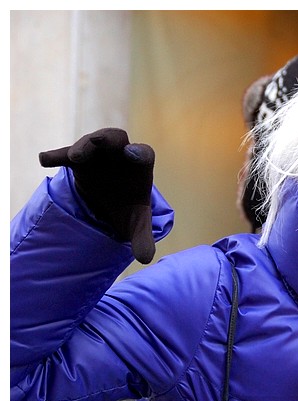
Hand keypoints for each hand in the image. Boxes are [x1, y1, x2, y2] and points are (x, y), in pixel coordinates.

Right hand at [39, 128, 155, 263]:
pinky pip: (65, 154)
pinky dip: (55, 155)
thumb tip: (146, 259)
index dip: (139, 153)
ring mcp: (97, 154)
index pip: (144, 153)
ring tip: (74, 157)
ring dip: (83, 147)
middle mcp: (119, 154)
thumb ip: (142, 238)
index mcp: (140, 165)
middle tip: (97, 143)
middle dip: (106, 140)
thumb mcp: (136, 224)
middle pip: (116, 137)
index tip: (133, 155)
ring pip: (91, 142)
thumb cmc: (127, 207)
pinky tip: (45, 160)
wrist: (109, 202)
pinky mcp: (76, 159)